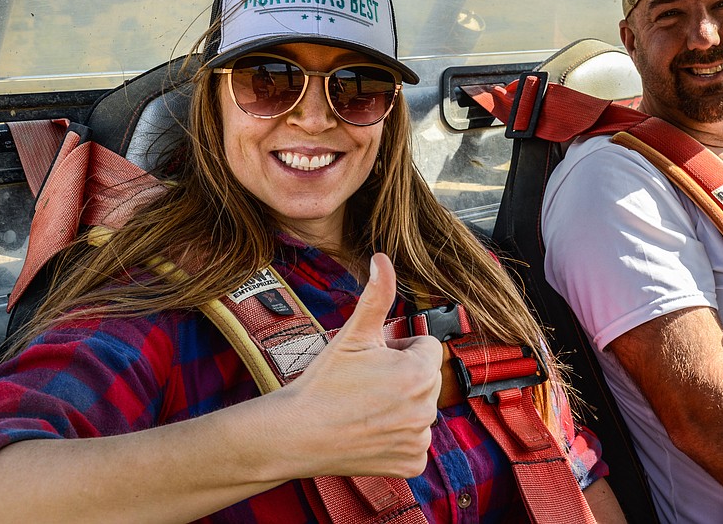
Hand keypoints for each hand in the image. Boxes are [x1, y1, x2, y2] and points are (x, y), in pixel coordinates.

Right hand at [265, 253, 442, 478]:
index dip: (399, 350)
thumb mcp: (352, 334)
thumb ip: (376, 295)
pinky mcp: (412, 463)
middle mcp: (426, 408)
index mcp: (418, 373)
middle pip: (426, 379)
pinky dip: (397, 438)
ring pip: (420, 409)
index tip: (374, 361)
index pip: (426, 348)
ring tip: (365, 408)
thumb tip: (382, 259)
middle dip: (403, 377)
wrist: (295, 434)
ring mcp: (419, 438)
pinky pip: (415, 442)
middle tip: (366, 384)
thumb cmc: (323, 384)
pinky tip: (371, 432)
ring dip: (401, 407)